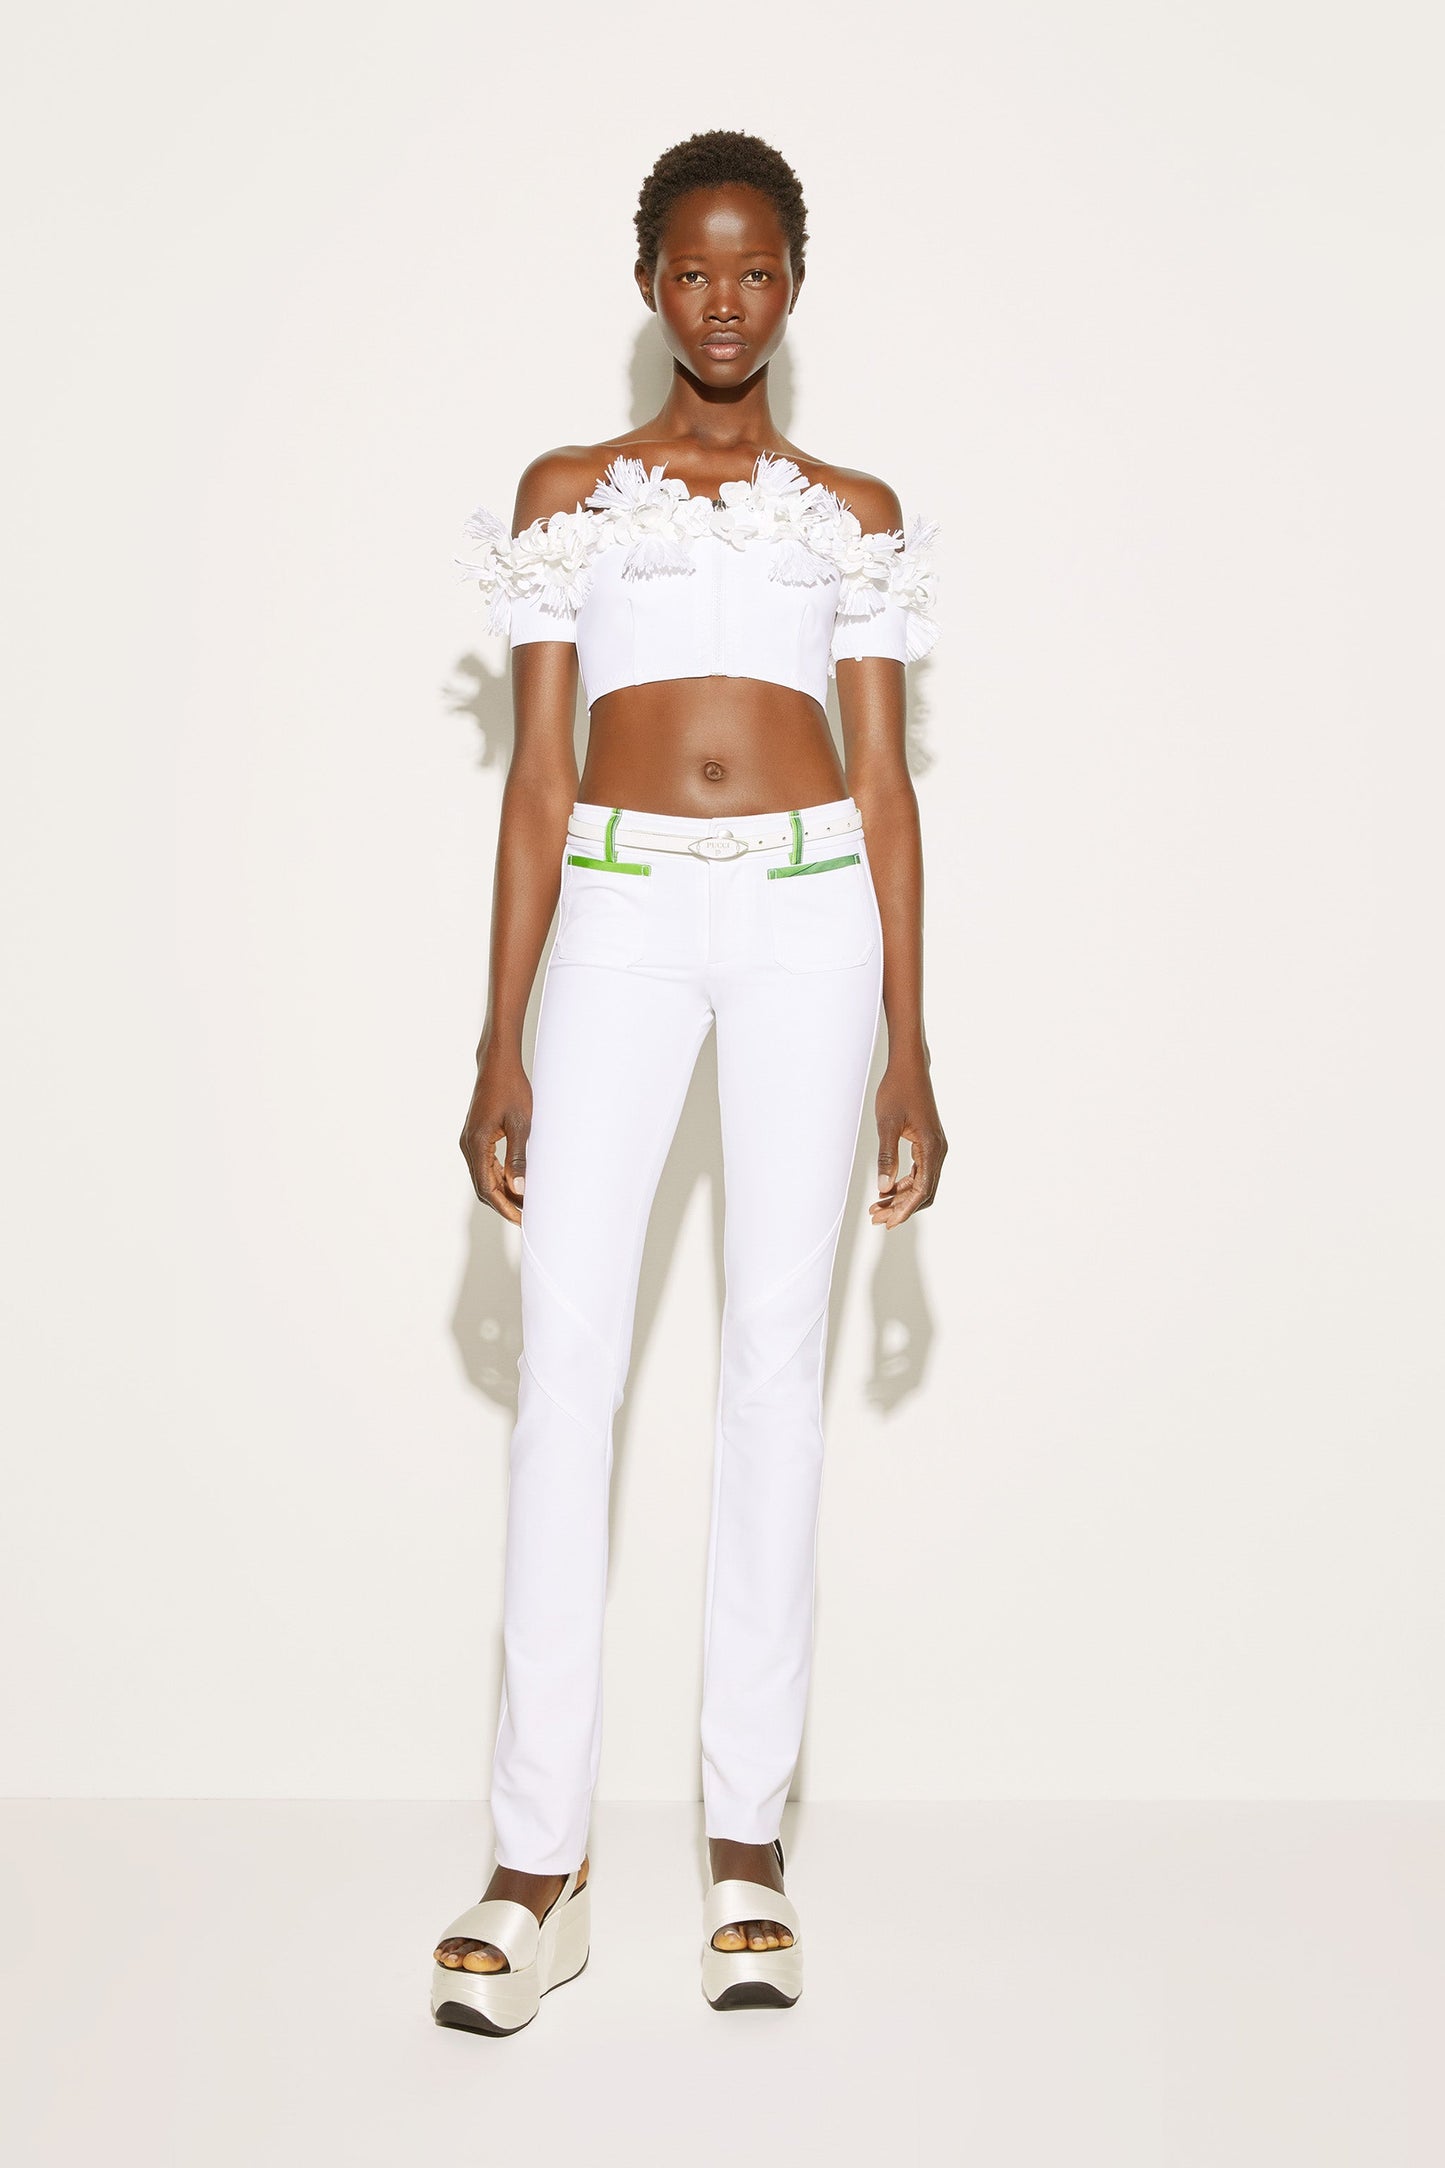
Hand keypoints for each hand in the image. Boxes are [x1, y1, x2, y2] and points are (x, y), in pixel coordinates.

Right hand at [460, 1047, 531, 1223]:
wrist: (498, 1065)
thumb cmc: (511, 1089)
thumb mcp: (521, 1124)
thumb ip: (518, 1158)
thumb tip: (518, 1188)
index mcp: (476, 1144)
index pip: (487, 1188)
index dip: (504, 1207)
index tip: (521, 1219)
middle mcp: (468, 1146)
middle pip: (483, 1186)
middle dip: (504, 1204)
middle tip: (526, 1217)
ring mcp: (470, 1142)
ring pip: (483, 1177)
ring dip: (502, 1192)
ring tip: (524, 1203)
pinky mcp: (476, 1138)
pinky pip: (485, 1165)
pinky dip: (498, 1178)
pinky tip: (515, 1183)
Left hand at [870, 1054, 946, 1228]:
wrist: (909, 1068)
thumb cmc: (897, 1091)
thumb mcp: (887, 1125)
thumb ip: (887, 1157)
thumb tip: (884, 1187)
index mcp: (931, 1148)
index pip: (921, 1190)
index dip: (904, 1209)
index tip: (888, 1223)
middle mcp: (938, 1150)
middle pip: (924, 1192)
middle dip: (901, 1208)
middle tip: (877, 1219)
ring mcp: (935, 1147)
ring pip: (922, 1183)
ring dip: (901, 1197)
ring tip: (877, 1208)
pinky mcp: (929, 1143)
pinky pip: (920, 1172)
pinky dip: (904, 1184)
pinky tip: (886, 1190)